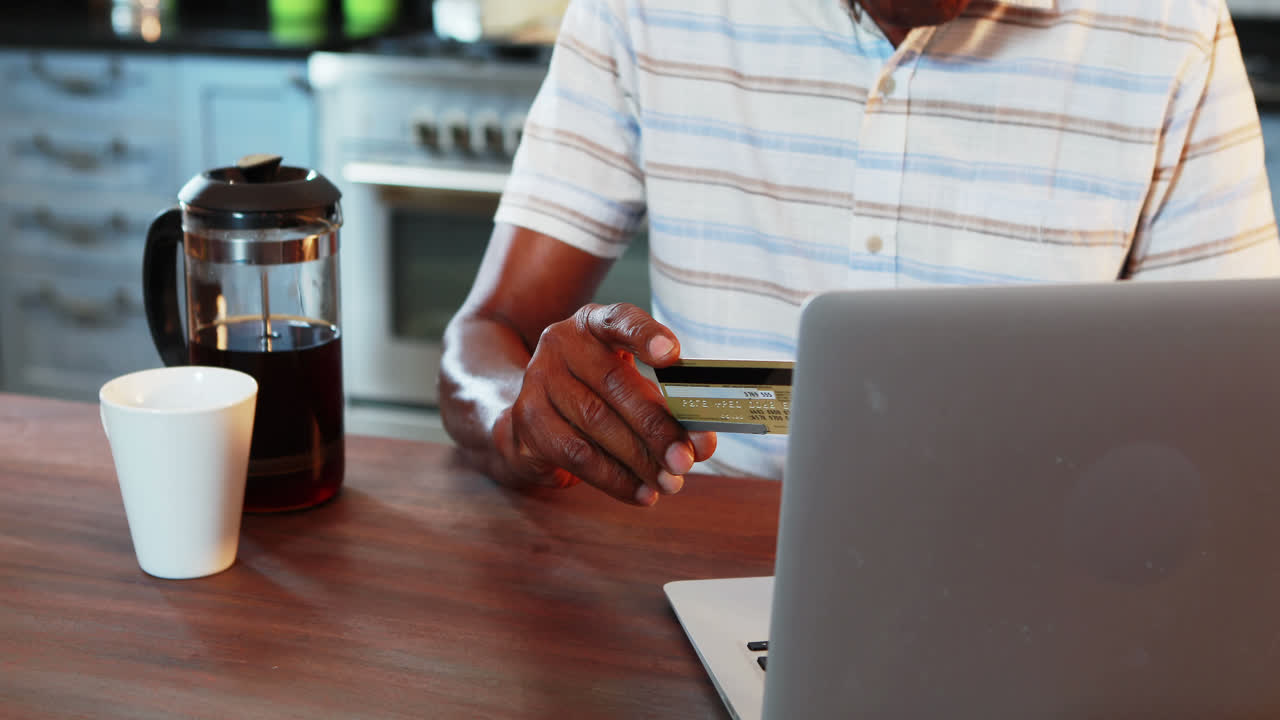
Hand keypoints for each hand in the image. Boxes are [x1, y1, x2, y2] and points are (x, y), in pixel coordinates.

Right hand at [491, 302, 715, 504]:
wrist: (535, 414)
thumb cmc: (596, 394)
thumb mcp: (629, 384)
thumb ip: (666, 407)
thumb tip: (702, 443)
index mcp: (594, 324)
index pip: (620, 321)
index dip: (645, 335)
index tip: (672, 354)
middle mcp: (562, 343)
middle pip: (615, 383)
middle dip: (657, 426)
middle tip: (687, 457)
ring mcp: (539, 379)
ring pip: (597, 423)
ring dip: (640, 459)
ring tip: (671, 482)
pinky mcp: (528, 419)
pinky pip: (577, 454)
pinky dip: (616, 478)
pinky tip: (642, 493)